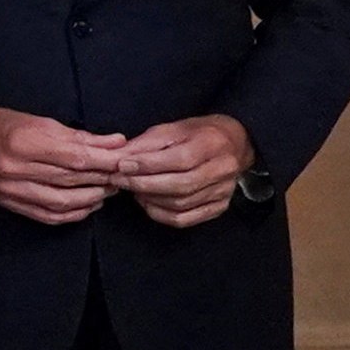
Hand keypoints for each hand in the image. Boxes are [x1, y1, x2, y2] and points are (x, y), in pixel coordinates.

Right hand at [0, 101, 129, 226]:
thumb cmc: (3, 124)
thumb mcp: (40, 121)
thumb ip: (78, 136)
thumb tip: (116, 143)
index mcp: (24, 142)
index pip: (77, 157)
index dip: (106, 161)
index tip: (125, 160)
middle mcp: (16, 168)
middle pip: (72, 179)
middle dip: (103, 178)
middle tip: (122, 176)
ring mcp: (11, 189)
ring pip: (63, 201)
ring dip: (92, 198)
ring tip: (108, 190)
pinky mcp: (9, 202)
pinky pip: (47, 215)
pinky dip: (73, 214)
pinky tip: (87, 206)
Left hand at [117, 115, 257, 228]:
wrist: (233, 144)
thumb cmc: (197, 135)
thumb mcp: (171, 130)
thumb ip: (144, 144)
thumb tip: (116, 158)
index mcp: (212, 144)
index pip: (179, 160)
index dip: (147, 165)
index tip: (121, 166)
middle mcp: (222, 169)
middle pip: (180, 185)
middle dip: (143, 184)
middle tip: (119, 180)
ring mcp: (223, 191)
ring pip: (180, 203)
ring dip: (149, 198)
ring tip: (132, 188)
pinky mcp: (219, 206)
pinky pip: (184, 219)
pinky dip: (160, 214)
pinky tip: (147, 202)